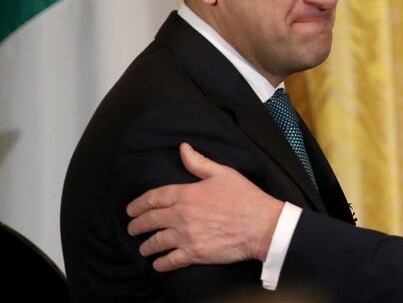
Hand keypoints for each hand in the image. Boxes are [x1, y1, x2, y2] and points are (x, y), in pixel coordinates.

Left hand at [126, 142, 283, 271]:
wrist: (262, 225)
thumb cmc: (245, 197)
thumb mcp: (223, 173)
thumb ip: (199, 162)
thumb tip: (183, 148)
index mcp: (187, 194)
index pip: (154, 198)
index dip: (138, 204)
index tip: (131, 210)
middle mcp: (182, 215)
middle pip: (150, 220)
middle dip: (137, 225)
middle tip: (132, 228)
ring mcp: (187, 236)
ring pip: (156, 242)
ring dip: (146, 246)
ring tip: (143, 248)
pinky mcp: (195, 254)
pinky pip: (170, 261)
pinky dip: (161, 263)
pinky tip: (157, 263)